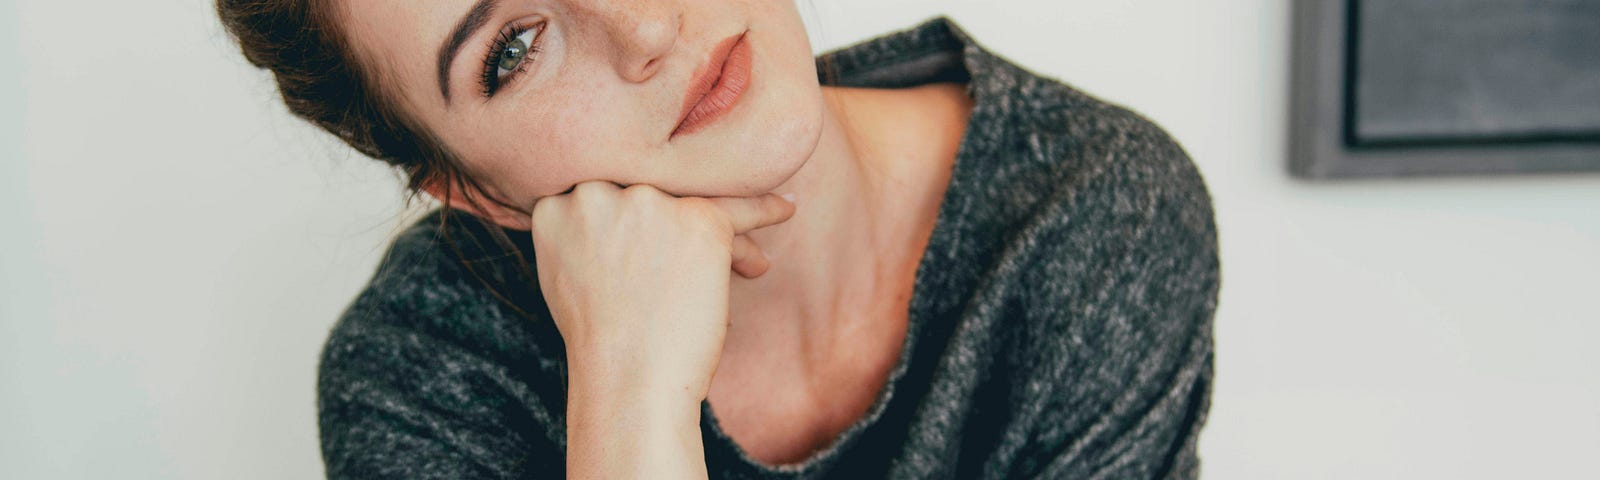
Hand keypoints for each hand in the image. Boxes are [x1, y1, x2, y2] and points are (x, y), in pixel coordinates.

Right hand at [527, 180, 795, 402]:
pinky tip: (784, 209)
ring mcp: (647, 201)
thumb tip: (618, 203)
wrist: (627, 381)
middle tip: (699, 255)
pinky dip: (765, 209)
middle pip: (653, 190)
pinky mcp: (697, 218)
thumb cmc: (602, 342)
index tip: (659, 237)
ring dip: (724, 233)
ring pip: (695, 199)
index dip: (641, 215)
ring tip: (747, 261)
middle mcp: (598, 192)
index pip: (610, 188)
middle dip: (681, 221)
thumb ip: (581, 230)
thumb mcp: (565, 273)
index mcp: (556, 204)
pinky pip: (740, 207)